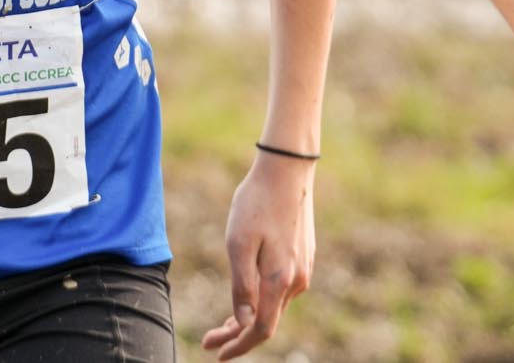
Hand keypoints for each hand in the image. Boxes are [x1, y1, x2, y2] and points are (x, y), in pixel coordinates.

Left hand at [203, 151, 315, 358]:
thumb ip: (242, 286)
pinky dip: (262, 302)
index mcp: (280, 280)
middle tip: (210, 341)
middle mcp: (296, 281)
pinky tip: (248, 299)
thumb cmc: (256, 203)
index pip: (260, 329)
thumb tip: (244, 324)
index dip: (238, 345)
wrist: (287, 170)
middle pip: (267, 322)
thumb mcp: (239, 243)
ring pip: (274, 307)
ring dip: (249, 319)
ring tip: (224, 325)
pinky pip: (281, 291)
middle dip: (238, 336)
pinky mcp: (303, 257)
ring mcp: (303, 269)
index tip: (216, 354)